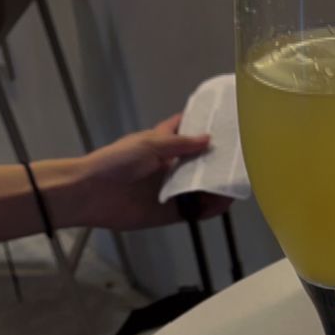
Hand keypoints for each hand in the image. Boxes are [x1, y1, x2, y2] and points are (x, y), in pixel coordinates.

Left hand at [77, 114, 231, 229]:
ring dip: (217, 186)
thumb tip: (208, 140)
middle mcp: (169, 166)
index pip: (186, 130)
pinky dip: (209, 209)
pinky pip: (194, 211)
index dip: (203, 125)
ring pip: (200, 188)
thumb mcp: (150, 144)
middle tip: (241, 157)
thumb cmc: (116, 162)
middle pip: (199, 162)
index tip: (225, 123)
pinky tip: (224, 203)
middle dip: (217, 160)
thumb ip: (180, 144)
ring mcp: (171, 190)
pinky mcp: (169, 212)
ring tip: (238, 181)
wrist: (92, 193)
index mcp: (162, 143)